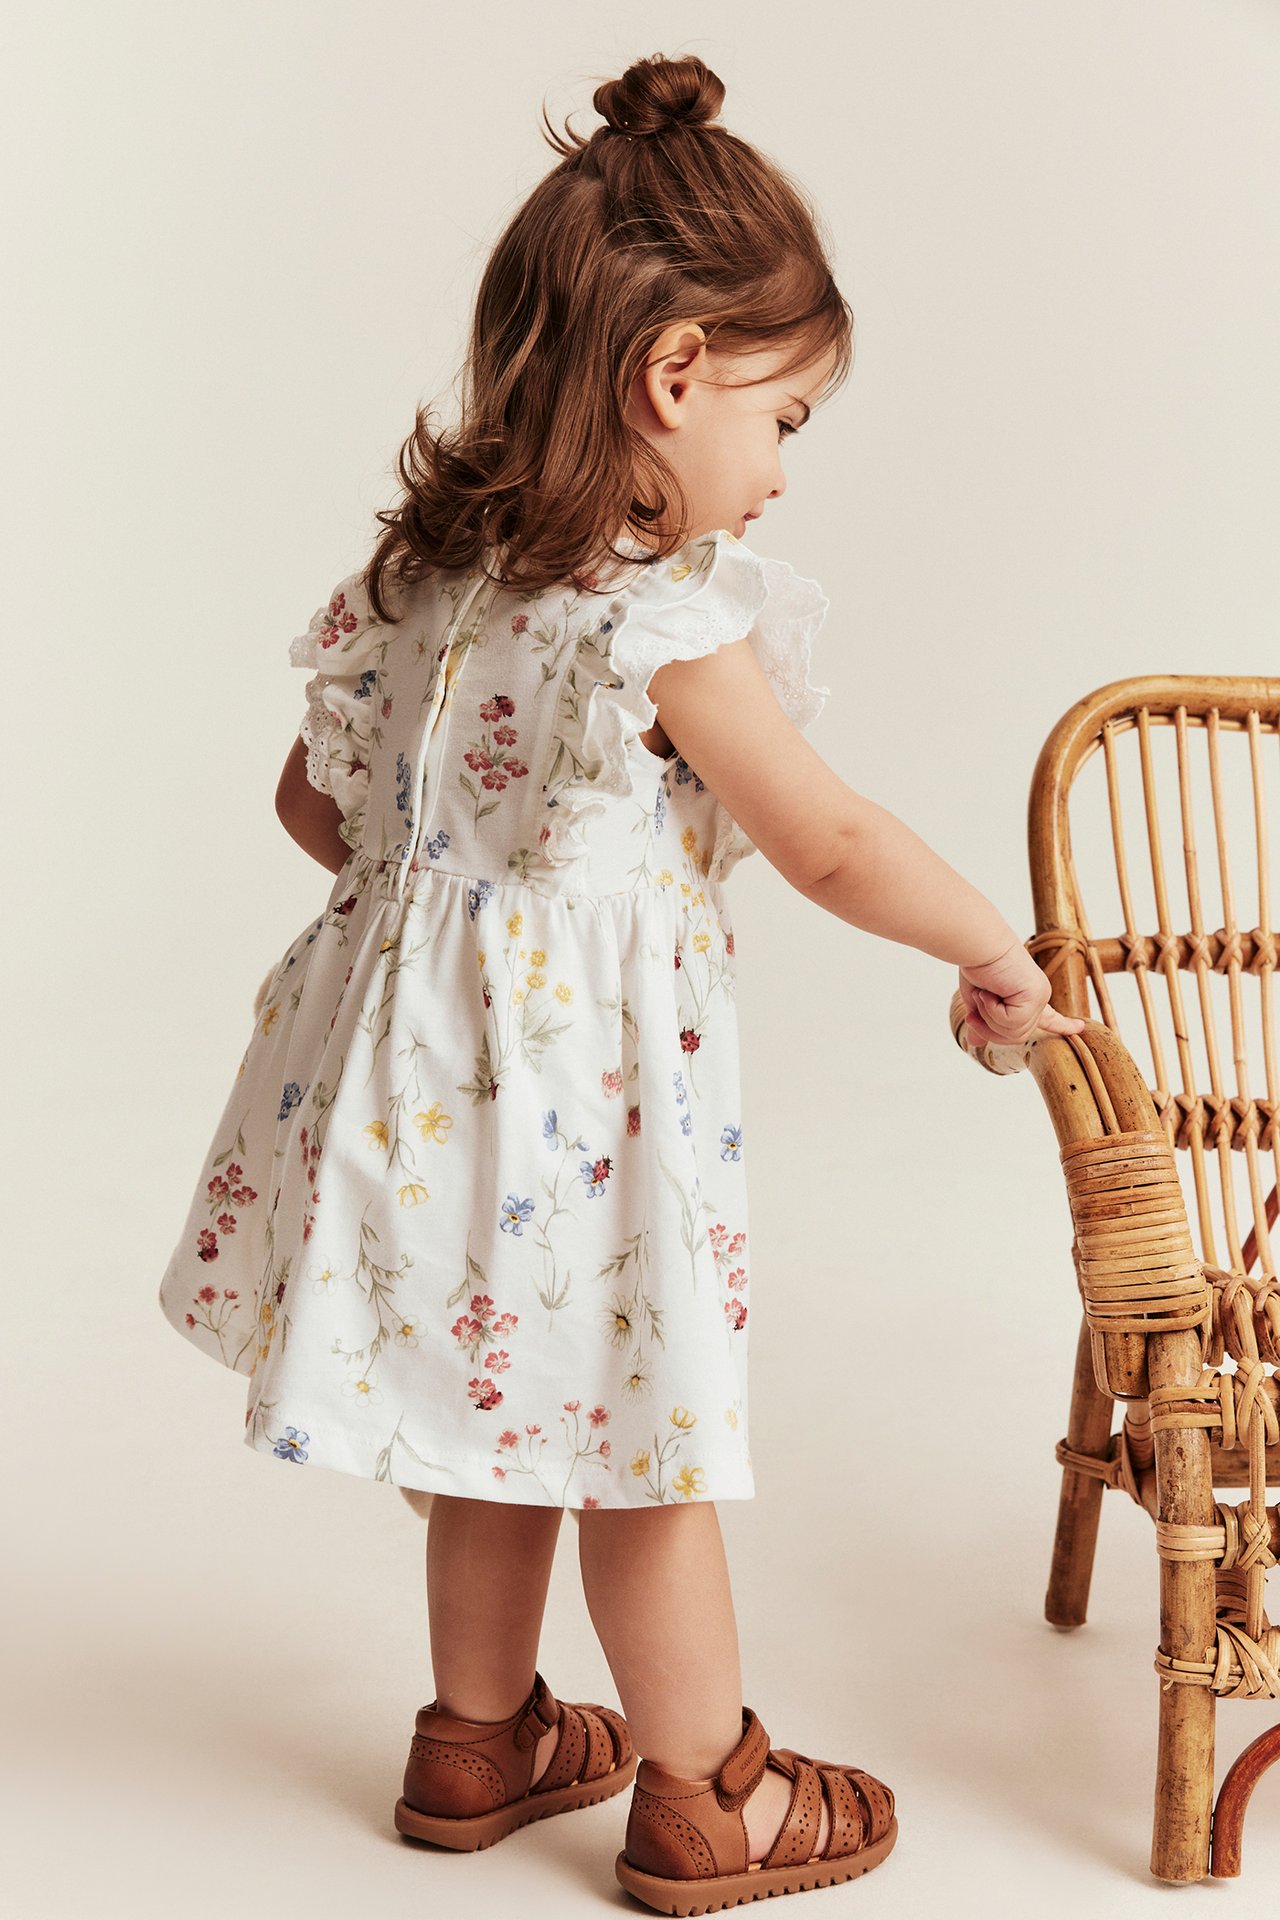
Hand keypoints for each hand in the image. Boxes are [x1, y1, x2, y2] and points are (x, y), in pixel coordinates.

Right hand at [957, 939, 1086, 1047]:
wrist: (979, 943)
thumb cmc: (977, 963)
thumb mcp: (977, 999)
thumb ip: (982, 1020)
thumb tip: (975, 1042)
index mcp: (1028, 994)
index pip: (1048, 1016)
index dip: (1062, 1025)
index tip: (1080, 1027)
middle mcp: (1039, 995)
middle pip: (1017, 1036)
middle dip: (990, 1030)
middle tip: (972, 1016)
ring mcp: (1039, 995)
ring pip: (1015, 1034)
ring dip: (989, 1020)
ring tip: (982, 996)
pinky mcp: (1035, 995)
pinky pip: (1012, 1024)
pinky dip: (993, 1012)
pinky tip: (988, 993)